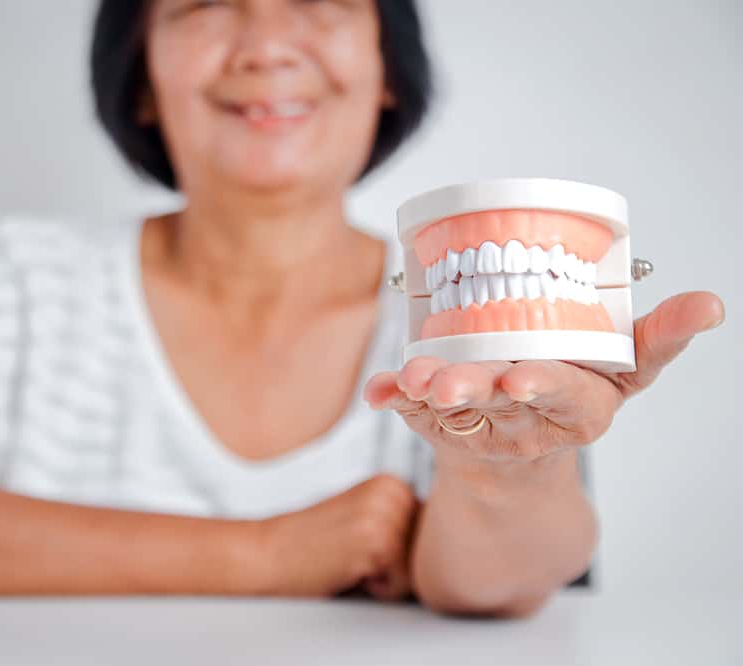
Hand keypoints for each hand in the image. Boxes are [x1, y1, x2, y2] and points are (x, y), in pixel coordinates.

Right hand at [257, 474, 415, 599]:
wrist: (269, 552)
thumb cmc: (315, 545)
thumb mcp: (364, 518)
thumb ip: (403, 523)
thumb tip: (452, 545)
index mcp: (394, 483)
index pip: (428, 537)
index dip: (396, 554)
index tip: (360, 543)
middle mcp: (395, 490)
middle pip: (427, 554)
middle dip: (394, 566)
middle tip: (352, 552)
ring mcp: (387, 513)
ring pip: (416, 571)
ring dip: (385, 578)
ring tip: (350, 559)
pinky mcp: (378, 540)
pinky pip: (401, 585)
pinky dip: (375, 588)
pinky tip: (347, 567)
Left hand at [363, 291, 724, 471]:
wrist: (522, 449)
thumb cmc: (573, 390)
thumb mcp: (625, 371)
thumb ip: (658, 338)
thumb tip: (710, 304)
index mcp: (581, 406)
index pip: (567, 395)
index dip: (546, 386)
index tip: (522, 378)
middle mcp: (529, 420)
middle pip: (502, 402)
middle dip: (475, 389)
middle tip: (449, 382)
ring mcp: (483, 425)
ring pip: (456, 408)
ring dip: (429, 391)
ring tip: (409, 376)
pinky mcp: (444, 425)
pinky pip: (415, 412)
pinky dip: (393, 397)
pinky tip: (376, 389)